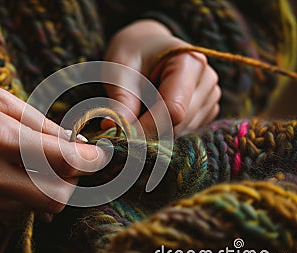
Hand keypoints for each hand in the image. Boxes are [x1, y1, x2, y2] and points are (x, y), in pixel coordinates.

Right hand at [0, 80, 107, 219]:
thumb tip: (76, 144)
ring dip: (49, 188)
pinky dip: (26, 197)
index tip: (99, 154)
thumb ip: (41, 124)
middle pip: (54, 196)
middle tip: (70, 162)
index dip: (90, 159)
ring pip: (35, 208)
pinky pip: (12, 213)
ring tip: (42, 166)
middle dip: (72, 181)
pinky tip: (18, 177)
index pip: (62, 159)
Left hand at [104, 19, 220, 134]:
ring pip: (181, 132)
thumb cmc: (132, 54)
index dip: (146, 127)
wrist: (145, 46)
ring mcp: (211, 95)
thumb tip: (116, 129)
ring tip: (140, 107)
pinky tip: (154, 111)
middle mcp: (207, 79)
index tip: (122, 133)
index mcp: (189, 61)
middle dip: (148, 129)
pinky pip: (185, 132)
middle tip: (124, 121)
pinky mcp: (208, 109)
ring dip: (156, 130)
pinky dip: (166, 129)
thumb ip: (121, 101)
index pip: (173, 110)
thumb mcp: (119, 72)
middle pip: (179, 124)